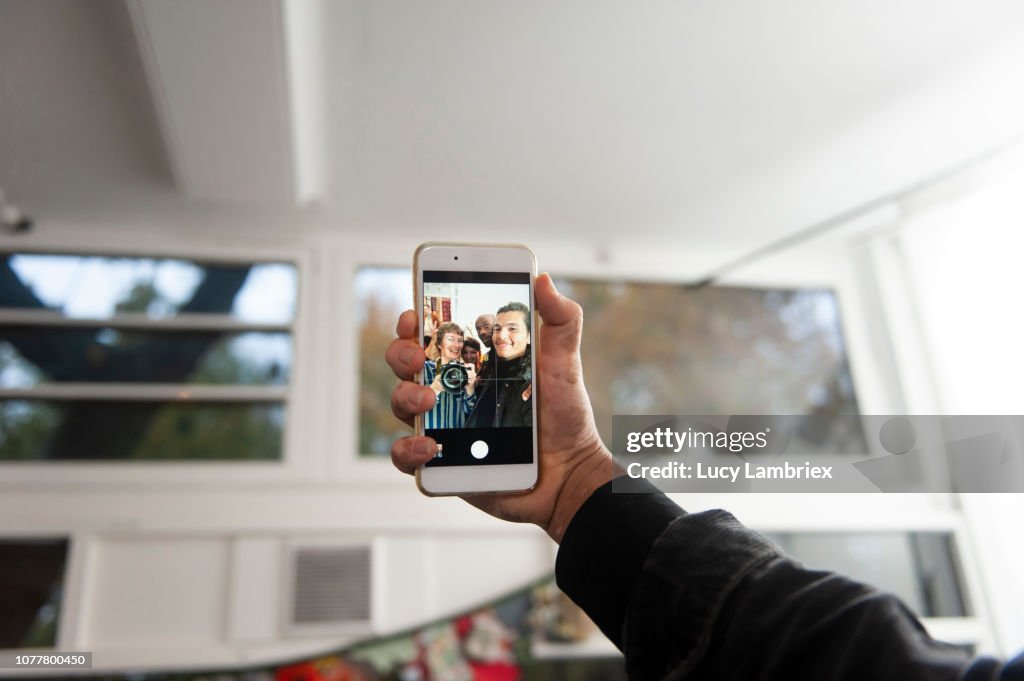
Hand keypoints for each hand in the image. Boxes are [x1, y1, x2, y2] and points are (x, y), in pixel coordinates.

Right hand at [386, 274, 615, 542]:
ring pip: (401, 403)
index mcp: (473, 361)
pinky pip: (407, 456)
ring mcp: (442, 425)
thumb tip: (544, 279)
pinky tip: (431, 445)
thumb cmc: (564, 415)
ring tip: (427, 400)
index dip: (415, 318)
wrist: (569, 473)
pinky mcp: (442, 462)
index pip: (432, 332)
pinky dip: (409, 449)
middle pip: (405, 362)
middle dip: (402, 352)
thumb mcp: (564, 362)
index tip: (415, 315)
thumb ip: (560, 319)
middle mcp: (451, 389)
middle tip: (418, 356)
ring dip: (405, 395)